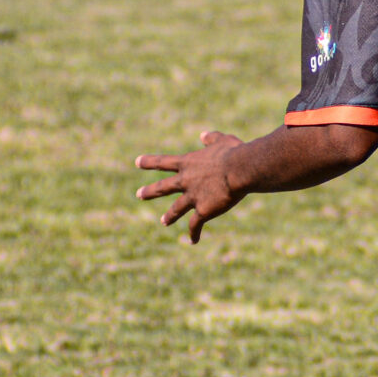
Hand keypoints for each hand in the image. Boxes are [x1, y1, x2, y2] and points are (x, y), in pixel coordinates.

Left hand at [135, 131, 253, 243]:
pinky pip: (195, 225)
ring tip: (164, 221)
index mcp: (188, 163)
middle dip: (150, 191)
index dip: (149, 162)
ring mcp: (193, 197)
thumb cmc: (234, 152)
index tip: (137, 162)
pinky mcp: (203, 211)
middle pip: (163, 187)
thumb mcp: (222, 140)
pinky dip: (194, 233)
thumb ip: (211, 138)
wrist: (240, 170)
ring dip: (169, 216)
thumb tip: (203, 135)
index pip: (164, 162)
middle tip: (138, 194)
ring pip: (176, 209)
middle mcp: (186, 181)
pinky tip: (193, 241)